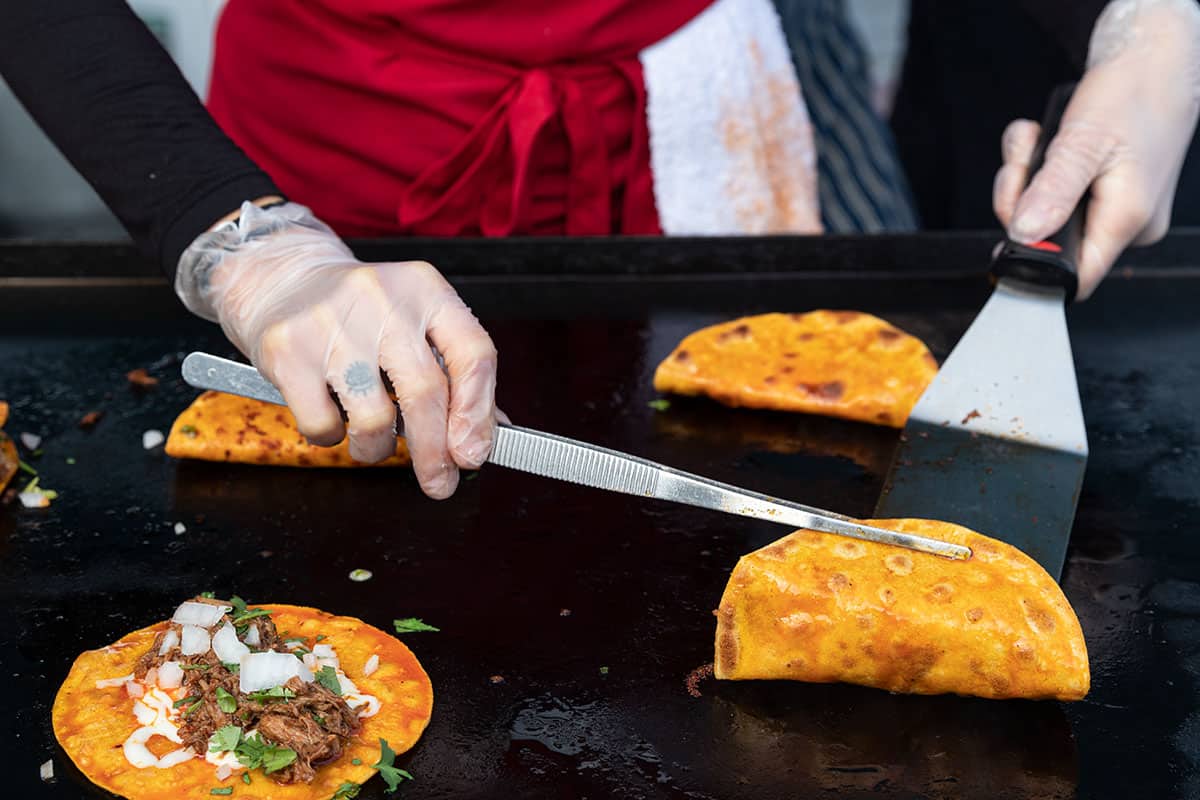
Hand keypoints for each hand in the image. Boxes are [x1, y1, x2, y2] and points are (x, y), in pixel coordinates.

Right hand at [175, 202, 497, 498]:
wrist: (281, 277)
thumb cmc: (359, 312)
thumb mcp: (414, 322)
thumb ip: (454, 374)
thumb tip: (483, 437)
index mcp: (426, 289)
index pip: (473, 353)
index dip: (478, 413)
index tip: (475, 454)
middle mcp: (383, 299)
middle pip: (426, 393)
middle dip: (436, 453)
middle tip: (439, 482)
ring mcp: (332, 322)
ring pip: (375, 419)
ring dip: (378, 449)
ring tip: (372, 440)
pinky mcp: (288, 349)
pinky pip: (323, 425)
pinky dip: (332, 437)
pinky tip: (332, 416)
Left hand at [993, 0, 1199, 298]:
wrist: (1150, 60)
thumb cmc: (1132, 92)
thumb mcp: (1084, 142)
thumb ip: (1053, 192)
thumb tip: (1025, 234)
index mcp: (1126, 220)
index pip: (1074, 277)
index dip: (1033, 265)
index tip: (1007, 235)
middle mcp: (1124, 222)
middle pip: (1048, 241)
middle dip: (1021, 203)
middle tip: (1022, 166)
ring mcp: (1113, 208)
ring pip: (1044, 215)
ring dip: (1026, 179)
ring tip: (1037, 142)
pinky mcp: (1100, 192)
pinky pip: (1052, 195)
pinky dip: (1037, 168)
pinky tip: (1044, 140)